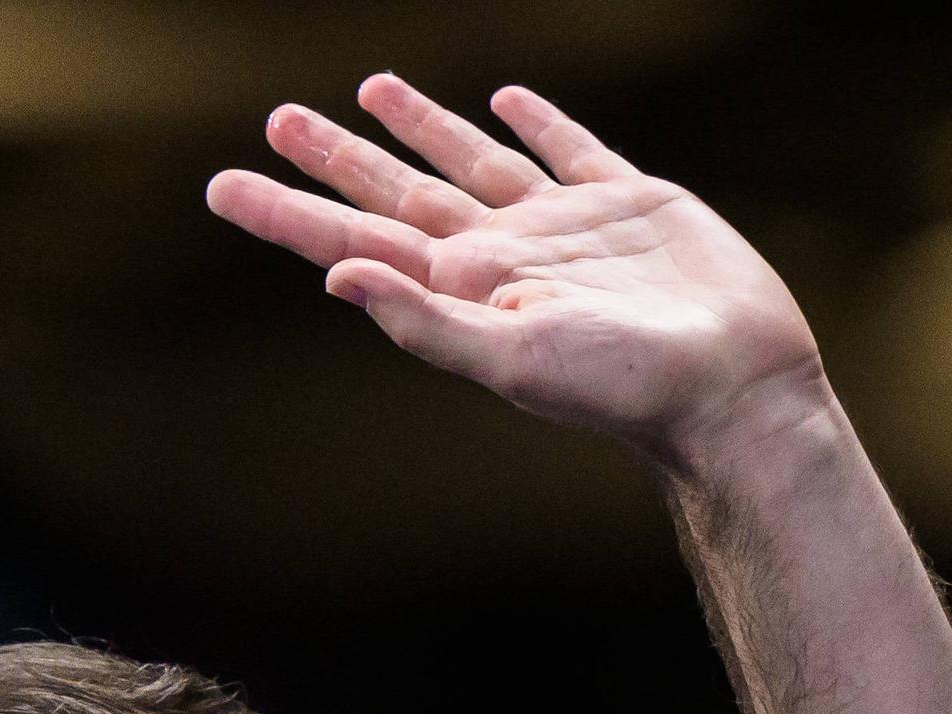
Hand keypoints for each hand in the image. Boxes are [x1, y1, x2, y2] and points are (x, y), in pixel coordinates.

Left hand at [205, 76, 826, 473]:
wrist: (728, 387)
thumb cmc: (620, 386)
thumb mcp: (507, 359)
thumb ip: (422, 320)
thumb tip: (333, 277)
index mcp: (460, 286)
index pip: (352, 239)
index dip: (286, 213)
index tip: (222, 187)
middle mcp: (500, 251)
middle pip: (396, 191)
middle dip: (336, 157)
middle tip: (278, 119)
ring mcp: (562, 226)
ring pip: (471, 161)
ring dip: (421, 127)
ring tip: (370, 89)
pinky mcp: (631, 205)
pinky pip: (570, 151)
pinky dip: (537, 122)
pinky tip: (506, 100)